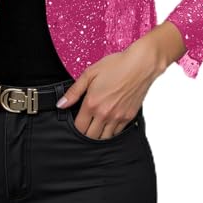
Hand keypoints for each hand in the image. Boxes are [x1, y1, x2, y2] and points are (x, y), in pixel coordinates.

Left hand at [56, 29, 172, 139]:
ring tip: (96, 125)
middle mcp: (105, 114)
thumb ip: (74, 91)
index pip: (79, 127)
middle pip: (90, 137)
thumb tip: (61, 104)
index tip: (76, 119)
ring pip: (104, 138)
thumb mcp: (89, 73)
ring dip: (98, 134)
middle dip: (85, 132)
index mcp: (92, 103)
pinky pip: (117, 133)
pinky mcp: (129, 117)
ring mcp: (118, 117)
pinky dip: (111, 131)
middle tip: (85, 123)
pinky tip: (108, 122)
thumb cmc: (116, 65)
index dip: (75, 126)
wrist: (140, 64)